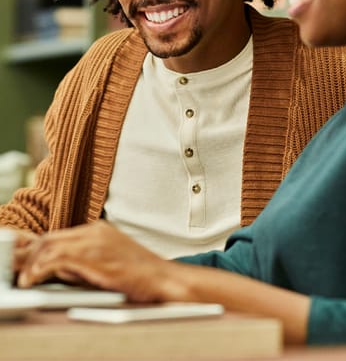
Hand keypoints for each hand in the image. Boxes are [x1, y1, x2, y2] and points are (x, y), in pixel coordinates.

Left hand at [16, 221, 181, 301]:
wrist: (163, 278)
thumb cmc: (139, 276)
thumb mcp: (107, 263)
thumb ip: (82, 262)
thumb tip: (55, 270)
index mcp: (99, 230)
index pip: (58, 235)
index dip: (36, 248)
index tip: (22, 259)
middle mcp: (95, 231)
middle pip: (50, 238)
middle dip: (28, 255)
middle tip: (17, 271)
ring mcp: (95, 240)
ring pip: (49, 245)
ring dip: (30, 263)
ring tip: (22, 279)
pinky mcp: (94, 255)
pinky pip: (56, 258)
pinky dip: (39, 269)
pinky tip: (32, 280)